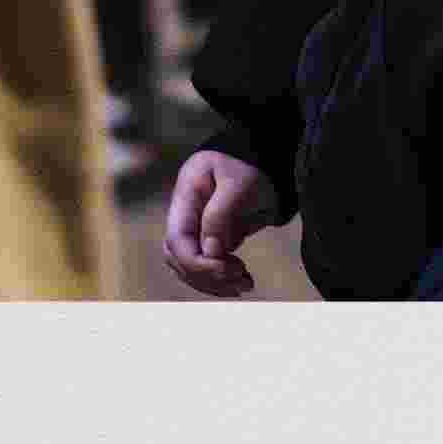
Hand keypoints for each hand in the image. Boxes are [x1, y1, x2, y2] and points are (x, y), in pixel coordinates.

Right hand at [162, 150, 272, 296]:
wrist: (265, 159)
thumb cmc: (251, 165)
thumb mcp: (238, 184)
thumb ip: (220, 216)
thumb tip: (210, 252)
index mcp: (186, 195)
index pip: (177, 239)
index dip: (197, 261)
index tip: (227, 268)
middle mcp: (185, 214)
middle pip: (179, 257)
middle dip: (206, 275)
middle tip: (240, 278)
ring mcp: (196, 227)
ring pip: (191, 266)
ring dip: (215, 282)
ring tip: (246, 284)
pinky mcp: (211, 238)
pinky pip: (208, 266)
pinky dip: (222, 279)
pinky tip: (243, 282)